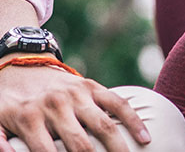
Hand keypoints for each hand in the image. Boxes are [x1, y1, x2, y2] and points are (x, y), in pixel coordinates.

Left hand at [0, 59, 149, 151]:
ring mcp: (77, 95)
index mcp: (30, 118)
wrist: (21, 66)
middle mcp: (56, 106)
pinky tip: (146, 138)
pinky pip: (118, 103)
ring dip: (119, 147)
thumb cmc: (8, 103)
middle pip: (80, 145)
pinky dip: (134, 120)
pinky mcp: (92, 87)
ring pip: (104, 125)